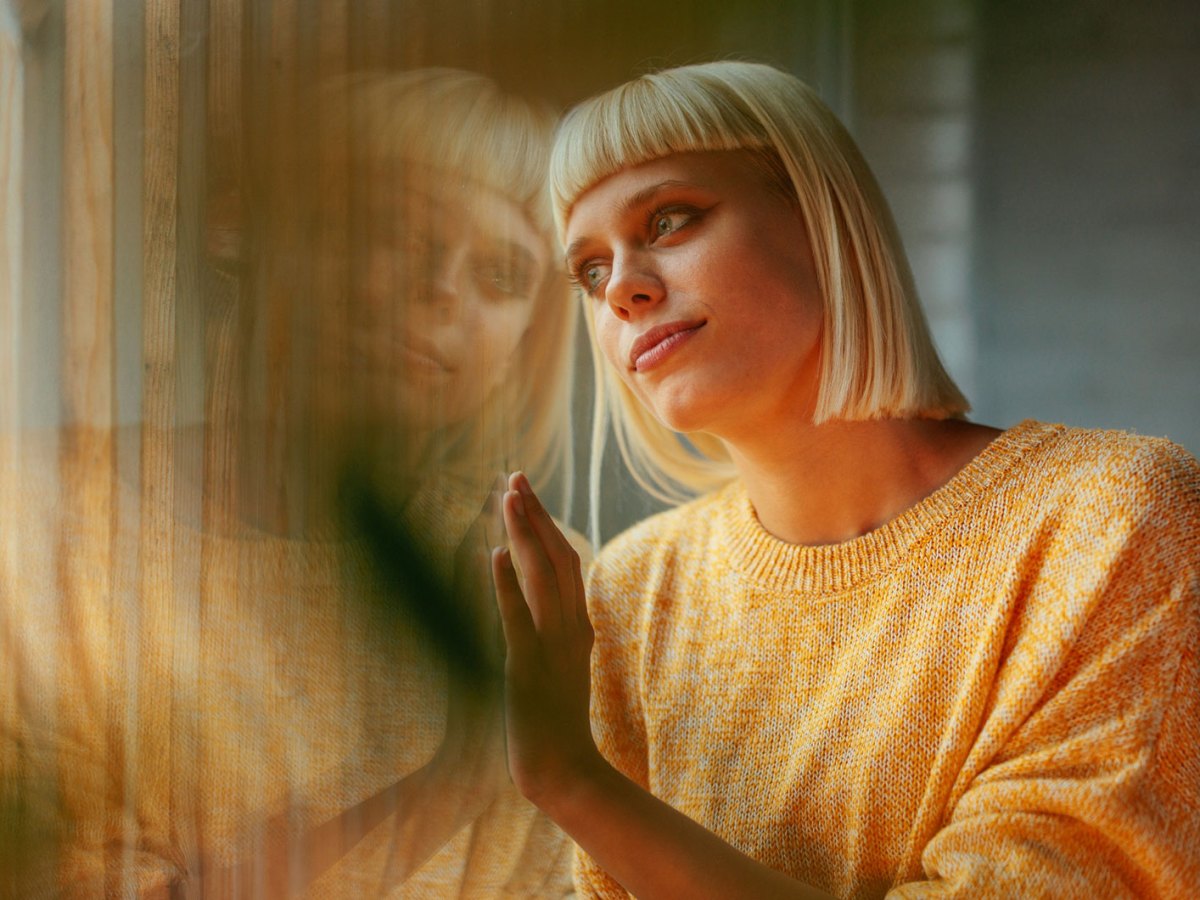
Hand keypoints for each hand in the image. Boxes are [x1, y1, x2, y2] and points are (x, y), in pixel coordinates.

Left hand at [492, 472, 599, 806]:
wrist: (564, 771)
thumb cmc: (556, 722)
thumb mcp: (559, 666)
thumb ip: (548, 627)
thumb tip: (521, 584)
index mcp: (579, 627)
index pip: (568, 560)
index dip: (547, 523)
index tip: (527, 493)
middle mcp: (572, 629)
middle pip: (559, 556)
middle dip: (536, 514)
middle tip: (515, 477)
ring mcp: (553, 647)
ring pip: (542, 576)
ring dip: (525, 534)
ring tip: (509, 498)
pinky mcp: (527, 667)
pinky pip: (517, 618)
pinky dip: (506, 583)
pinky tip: (493, 555)